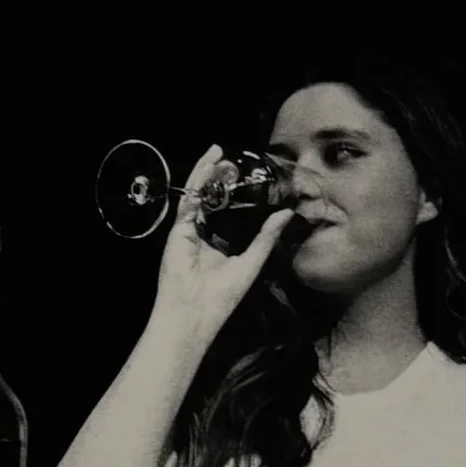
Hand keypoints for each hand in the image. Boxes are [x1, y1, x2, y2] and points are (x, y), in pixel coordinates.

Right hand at [150, 144, 296, 339]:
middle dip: (219, 179)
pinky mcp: (179, 230)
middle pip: (209, 200)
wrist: (194, 314)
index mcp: (218, 245)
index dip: (233, 194)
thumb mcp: (251, 263)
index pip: (225, 213)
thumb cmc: (221, 297)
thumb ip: (266, 238)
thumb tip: (287, 214)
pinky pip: (189, 200)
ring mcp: (188, 232)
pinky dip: (197, 181)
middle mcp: (201, 236)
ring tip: (218, 152)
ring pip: (197, 195)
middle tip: (232, 161)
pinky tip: (208, 164)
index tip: (246, 177)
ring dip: (206, 173)